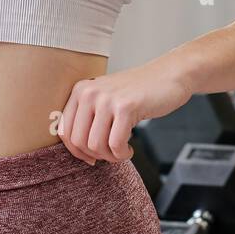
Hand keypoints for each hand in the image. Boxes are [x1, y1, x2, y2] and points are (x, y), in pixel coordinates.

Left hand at [54, 64, 191, 165]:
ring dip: (111, 156)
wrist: (169, 75)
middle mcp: (89, 92)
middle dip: (95, 156)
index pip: (65, 131)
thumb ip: (88, 118)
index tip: (91, 158)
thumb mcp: (105, 99)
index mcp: (80, 90)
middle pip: (79, 142)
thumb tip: (78, 153)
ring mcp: (107, 99)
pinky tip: (129, 149)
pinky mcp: (126, 107)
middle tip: (111, 154)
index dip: (77, 152)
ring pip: (96, 145)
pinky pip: (116, 144)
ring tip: (122, 151)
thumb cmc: (138, 93)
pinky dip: (122, 154)